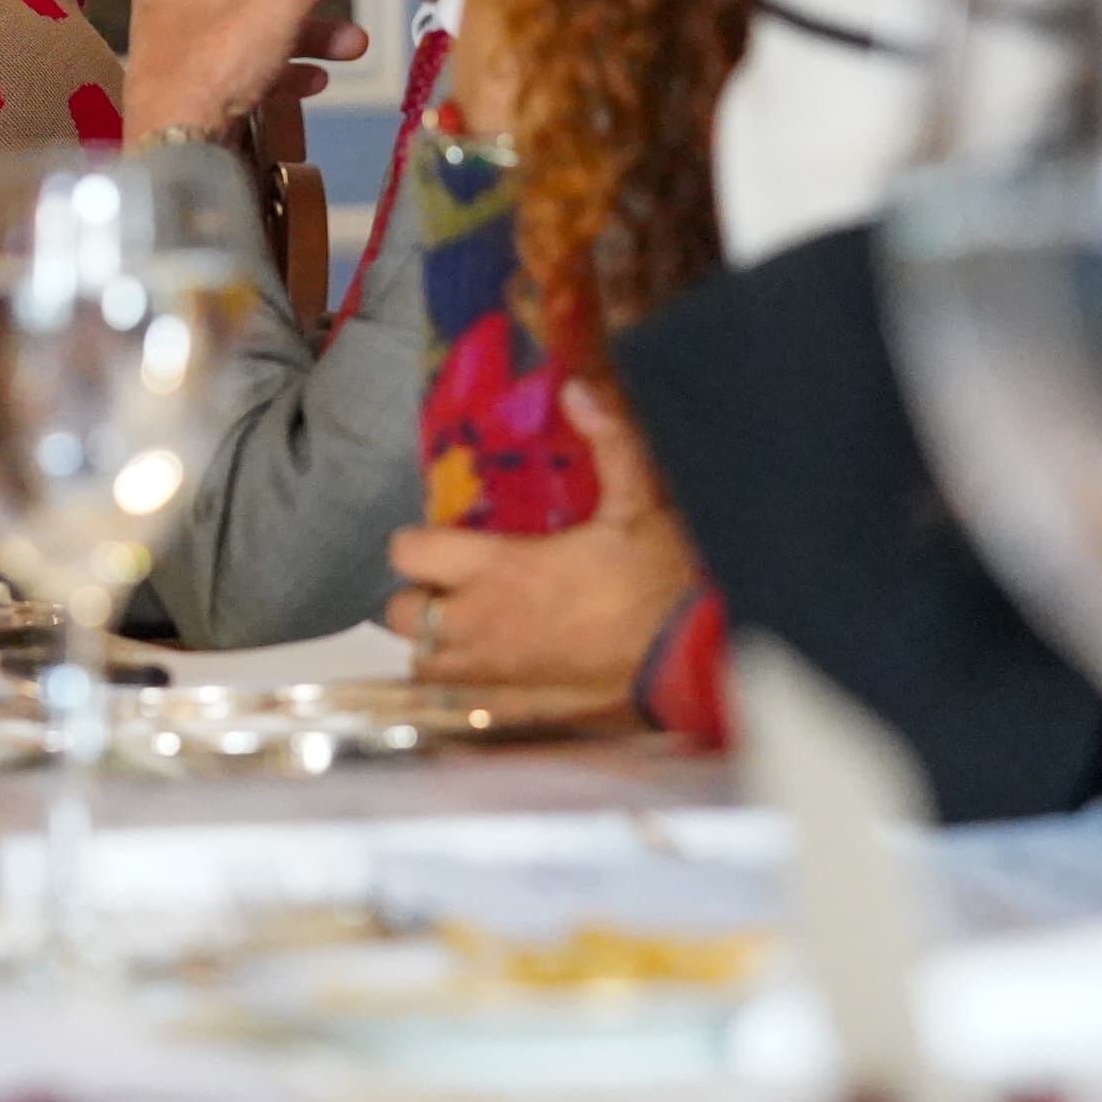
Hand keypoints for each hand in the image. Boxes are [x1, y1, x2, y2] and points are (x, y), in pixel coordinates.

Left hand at [123, 0, 367, 141]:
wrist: (174, 147)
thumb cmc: (218, 62)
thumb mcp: (278, 5)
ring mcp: (184, 29)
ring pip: (253, 15)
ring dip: (305, 30)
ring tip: (354, 47)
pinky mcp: (193, 69)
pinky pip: (241, 53)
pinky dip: (278, 63)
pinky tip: (316, 81)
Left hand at [383, 383, 694, 699]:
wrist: (699, 664)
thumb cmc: (666, 582)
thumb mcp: (642, 503)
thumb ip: (610, 442)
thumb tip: (579, 383)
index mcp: (498, 569)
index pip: (408, 553)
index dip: (418, 545)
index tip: (443, 542)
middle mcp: (479, 626)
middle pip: (402, 615)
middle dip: (420, 601)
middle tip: (454, 590)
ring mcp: (494, 680)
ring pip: (423, 668)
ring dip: (436, 650)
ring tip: (468, 636)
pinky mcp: (516, 718)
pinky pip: (460, 710)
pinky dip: (464, 696)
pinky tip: (493, 683)